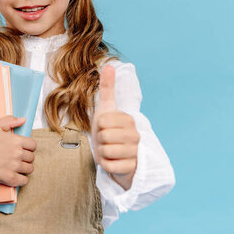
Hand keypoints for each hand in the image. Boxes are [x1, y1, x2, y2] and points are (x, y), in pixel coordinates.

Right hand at [0, 116, 35, 186]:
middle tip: (17, 159)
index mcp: (16, 140)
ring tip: (16, 167)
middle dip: (25, 158)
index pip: (33, 145)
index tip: (23, 150)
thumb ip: (10, 120)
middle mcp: (17, 153)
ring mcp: (14, 166)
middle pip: (31, 158)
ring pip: (29, 169)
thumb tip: (23, 120)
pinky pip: (24, 180)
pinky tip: (15, 176)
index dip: (29, 148)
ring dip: (24, 169)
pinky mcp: (10, 178)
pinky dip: (21, 179)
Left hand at [91, 65, 139, 189]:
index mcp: (129, 120)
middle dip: (99, 141)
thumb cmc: (109, 131)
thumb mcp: (106, 108)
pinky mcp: (131, 168)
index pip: (102, 121)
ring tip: (109, 151)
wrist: (117, 156)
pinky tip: (113, 162)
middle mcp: (135, 135)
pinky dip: (106, 165)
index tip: (105, 129)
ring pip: (105, 151)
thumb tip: (109, 65)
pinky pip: (109, 166)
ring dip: (102, 153)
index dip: (98, 127)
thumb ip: (107, 87)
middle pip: (103, 136)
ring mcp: (135, 152)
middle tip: (106, 142)